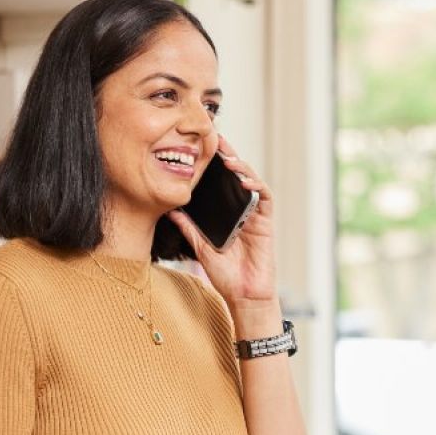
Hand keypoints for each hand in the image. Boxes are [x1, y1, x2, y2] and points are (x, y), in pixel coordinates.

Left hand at [166, 134, 276, 308]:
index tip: (199, 147)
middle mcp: (241, 211)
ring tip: (228, 159)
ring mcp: (255, 215)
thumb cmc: (226, 276)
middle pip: (236, 177)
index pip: (220, 184)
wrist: (244, 296)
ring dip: (242, 168)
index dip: (212, 165)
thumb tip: (170, 210)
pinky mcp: (266, 223)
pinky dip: (257, 187)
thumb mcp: (200, 248)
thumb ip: (189, 228)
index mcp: (226, 214)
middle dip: (228, 156)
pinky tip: (244, 181)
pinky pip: (265, 199)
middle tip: (215, 138)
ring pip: (252, 183)